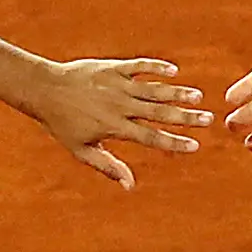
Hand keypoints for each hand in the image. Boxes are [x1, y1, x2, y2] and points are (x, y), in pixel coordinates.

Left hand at [27, 58, 208, 188]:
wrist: (44, 89)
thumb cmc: (61, 123)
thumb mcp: (81, 150)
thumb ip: (108, 166)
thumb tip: (130, 186)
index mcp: (115, 127)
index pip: (151, 137)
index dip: (174, 142)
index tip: (194, 145)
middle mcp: (120, 105)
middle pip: (159, 113)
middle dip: (185, 117)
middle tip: (208, 119)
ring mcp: (118, 84)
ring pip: (154, 89)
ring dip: (177, 92)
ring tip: (198, 96)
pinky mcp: (112, 68)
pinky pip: (139, 66)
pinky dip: (156, 67)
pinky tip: (173, 71)